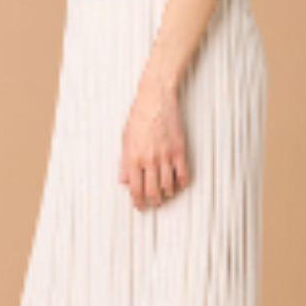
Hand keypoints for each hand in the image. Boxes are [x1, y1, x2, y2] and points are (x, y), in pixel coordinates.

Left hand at [119, 69, 188, 209]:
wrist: (156, 99)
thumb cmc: (139, 116)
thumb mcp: (126, 139)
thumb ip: (125, 162)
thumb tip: (123, 180)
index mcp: (134, 157)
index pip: (135, 188)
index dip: (137, 201)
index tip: (139, 206)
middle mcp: (150, 159)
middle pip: (152, 190)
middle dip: (153, 201)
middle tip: (153, 204)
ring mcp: (166, 156)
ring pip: (168, 185)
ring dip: (167, 194)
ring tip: (165, 195)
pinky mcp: (179, 150)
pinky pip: (183, 174)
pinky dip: (181, 183)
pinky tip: (178, 185)